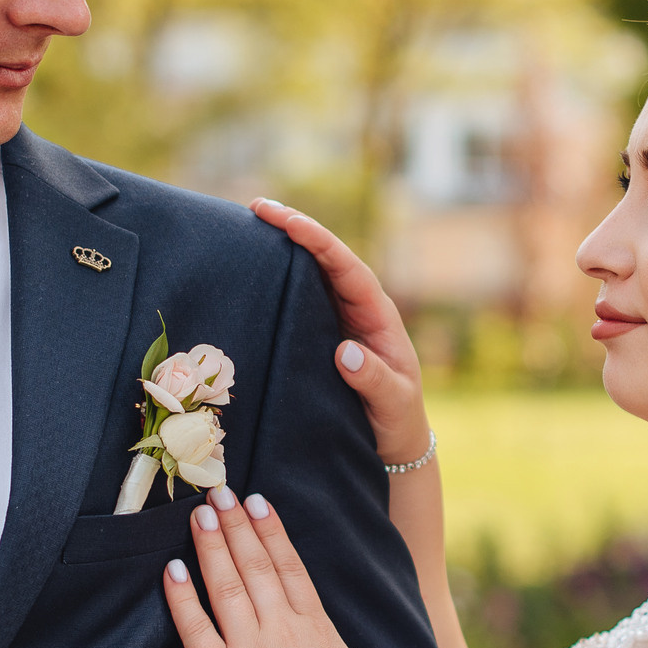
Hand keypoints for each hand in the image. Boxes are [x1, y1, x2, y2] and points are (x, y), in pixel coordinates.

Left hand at [161, 486, 380, 647]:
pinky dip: (183, 597)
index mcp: (315, 629)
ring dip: (212, 546)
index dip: (270, 532)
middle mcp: (282, 630)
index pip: (289, 568)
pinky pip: (196, 629)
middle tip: (219, 492)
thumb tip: (314, 630)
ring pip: (227, 585)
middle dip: (236, 526)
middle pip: (255, 566)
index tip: (257, 503)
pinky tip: (173, 570)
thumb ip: (324, 647)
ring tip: (199, 515)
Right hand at [251, 199, 430, 465]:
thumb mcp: (393, 402)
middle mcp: (359, 307)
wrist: (395, 440)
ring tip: (249, 221)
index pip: (348, 268)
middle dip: (295, 229)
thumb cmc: (398, 420)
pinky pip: (300, 296)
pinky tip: (254, 264)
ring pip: (312, 272)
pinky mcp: (323, 331)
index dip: (319, 242)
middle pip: (327, 258)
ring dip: (284, 247)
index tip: (289, 222)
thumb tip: (344, 351)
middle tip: (257, 206)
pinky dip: (280, 276)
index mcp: (379, 315)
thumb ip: (372, 379)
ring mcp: (339, 317)